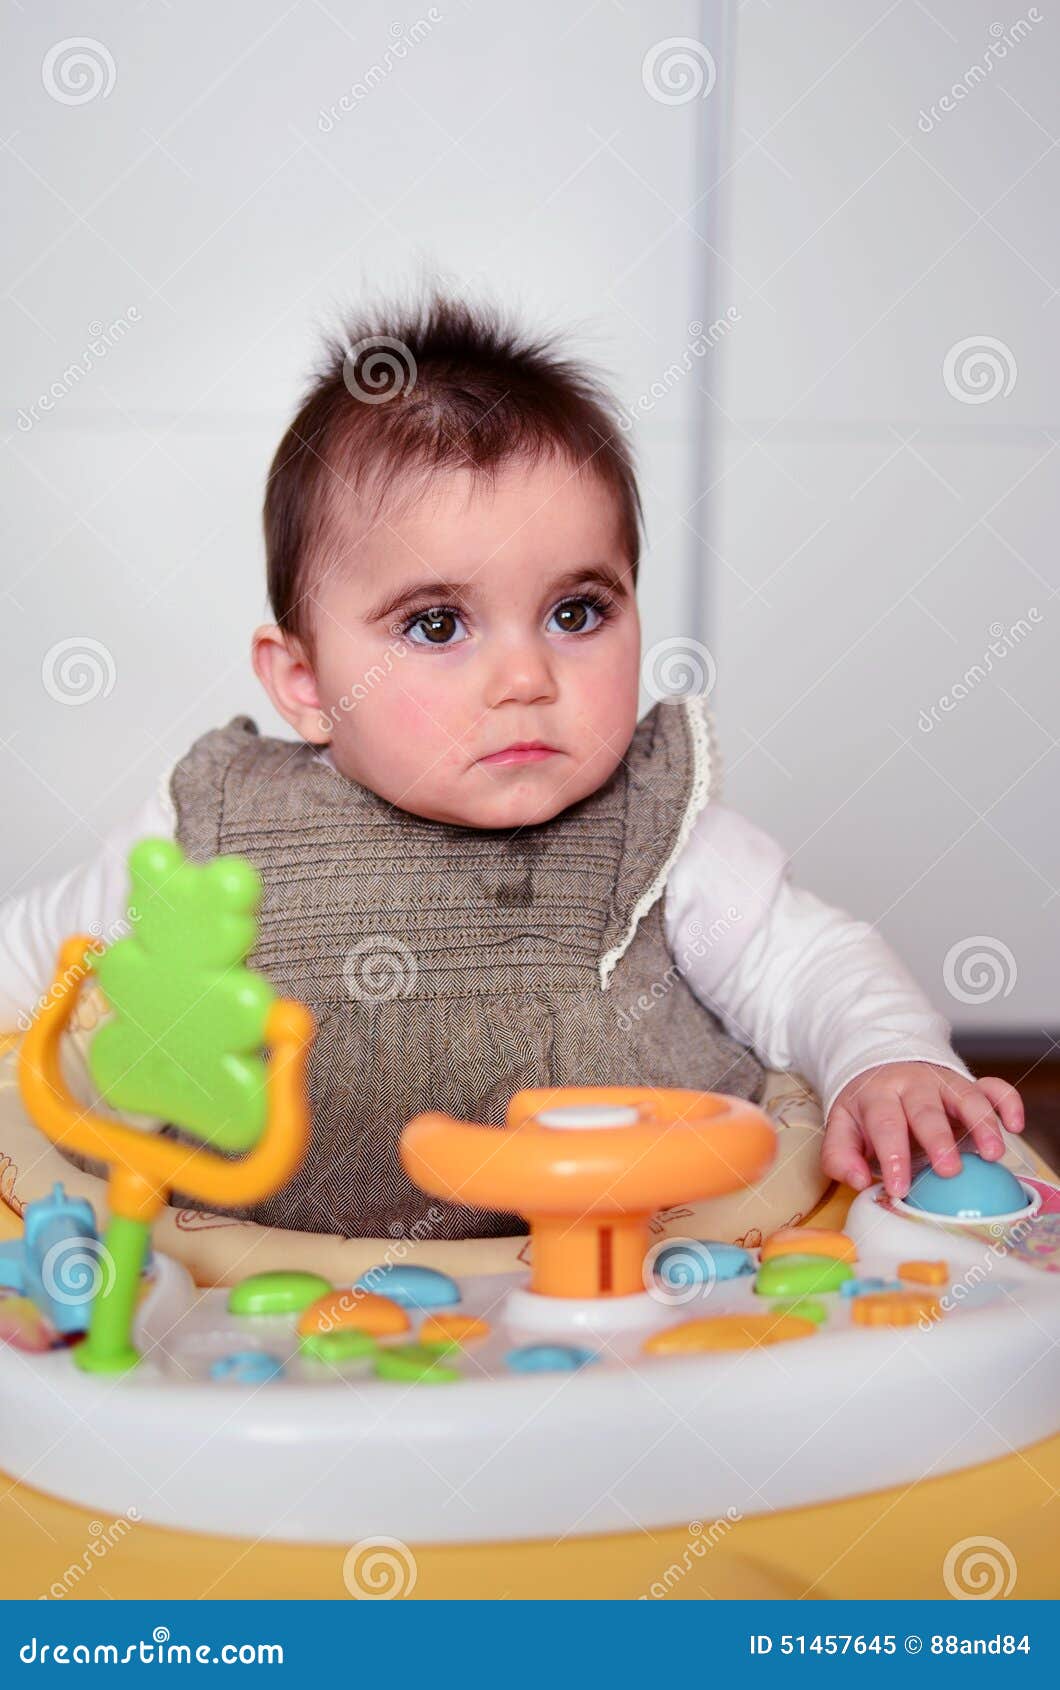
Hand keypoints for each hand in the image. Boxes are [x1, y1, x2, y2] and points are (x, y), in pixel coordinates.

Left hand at [822, 1062, 1024, 1199]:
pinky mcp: (970, 1085)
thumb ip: (839, 1155)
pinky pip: (994, 1087)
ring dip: (982, 1124)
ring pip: (966, 1098)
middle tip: (949, 1170)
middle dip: (939, 1140)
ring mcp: (944, 1083)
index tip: (900, 1188)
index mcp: (878, 1095)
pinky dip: (1007, 1102)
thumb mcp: (842, 1126)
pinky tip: (1014, 1125)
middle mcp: (913, 1086)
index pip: (885, 1125)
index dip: (893, 1157)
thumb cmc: (866, 1107)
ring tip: (992, 1154)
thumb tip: (857, 1179)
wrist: (882, 1064)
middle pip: (927, 1110)